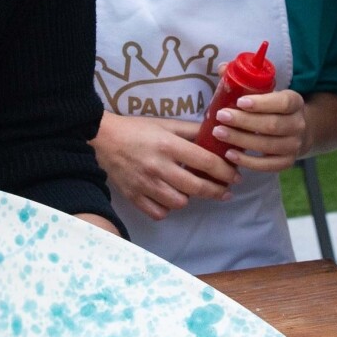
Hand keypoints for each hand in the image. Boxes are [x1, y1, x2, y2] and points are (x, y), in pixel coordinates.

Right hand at [93, 112, 236, 218]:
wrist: (101, 139)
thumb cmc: (136, 129)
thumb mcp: (165, 123)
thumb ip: (191, 130)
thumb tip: (217, 135)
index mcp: (168, 145)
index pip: (206, 162)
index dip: (226, 171)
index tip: (235, 176)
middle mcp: (159, 167)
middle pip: (197, 187)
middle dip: (217, 191)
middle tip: (225, 191)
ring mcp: (145, 184)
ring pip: (179, 203)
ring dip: (189, 198)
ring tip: (190, 190)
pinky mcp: (134, 197)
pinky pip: (159, 213)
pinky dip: (167, 208)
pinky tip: (169, 198)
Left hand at [211, 88, 307, 173]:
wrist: (296, 131)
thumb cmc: (273, 108)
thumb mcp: (266, 91)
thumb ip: (245, 80)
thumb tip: (222, 68)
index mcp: (294, 102)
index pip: (282, 102)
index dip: (262, 103)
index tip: (239, 102)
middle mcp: (298, 124)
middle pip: (272, 125)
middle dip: (244, 121)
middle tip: (221, 116)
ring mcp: (294, 145)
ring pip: (268, 145)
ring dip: (241, 140)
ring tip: (219, 133)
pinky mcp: (286, 162)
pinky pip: (267, 166)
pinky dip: (248, 161)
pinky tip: (230, 154)